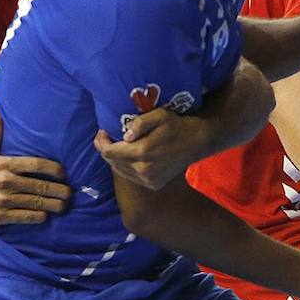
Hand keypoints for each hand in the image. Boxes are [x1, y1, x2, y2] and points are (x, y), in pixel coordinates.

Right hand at [0, 113, 71, 225]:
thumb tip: (1, 112)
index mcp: (5, 164)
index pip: (37, 164)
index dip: (55, 169)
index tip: (64, 173)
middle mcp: (5, 181)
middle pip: (42, 185)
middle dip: (61, 190)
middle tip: (71, 193)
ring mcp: (3, 199)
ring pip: (38, 202)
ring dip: (55, 205)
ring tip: (64, 206)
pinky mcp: (1, 216)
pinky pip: (27, 216)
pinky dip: (40, 216)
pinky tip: (46, 215)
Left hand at [93, 110, 209, 190]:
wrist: (197, 142)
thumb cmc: (177, 125)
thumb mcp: (160, 115)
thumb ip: (140, 123)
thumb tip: (125, 135)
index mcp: (143, 152)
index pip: (110, 152)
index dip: (101, 142)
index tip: (102, 132)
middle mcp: (144, 170)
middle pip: (112, 162)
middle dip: (106, 149)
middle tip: (107, 137)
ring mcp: (149, 180)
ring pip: (120, 171)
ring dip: (115, 159)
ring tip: (117, 146)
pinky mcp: (153, 184)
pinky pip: (131, 177)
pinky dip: (126, 167)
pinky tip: (129, 157)